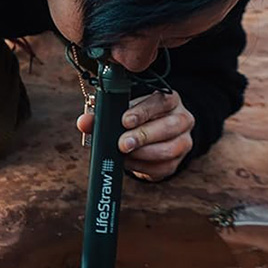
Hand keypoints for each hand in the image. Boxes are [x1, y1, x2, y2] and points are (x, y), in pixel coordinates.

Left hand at [76, 90, 194, 181]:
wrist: (152, 136)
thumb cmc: (135, 118)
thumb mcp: (122, 111)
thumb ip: (103, 115)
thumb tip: (84, 123)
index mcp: (168, 100)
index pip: (160, 101)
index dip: (143, 112)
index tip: (125, 121)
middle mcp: (182, 119)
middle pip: (168, 127)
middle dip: (142, 136)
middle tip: (122, 144)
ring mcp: (183, 141)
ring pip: (170, 149)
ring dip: (143, 154)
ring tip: (124, 154)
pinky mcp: (178, 161)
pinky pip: (164, 166)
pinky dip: (144, 167)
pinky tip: (129, 163)